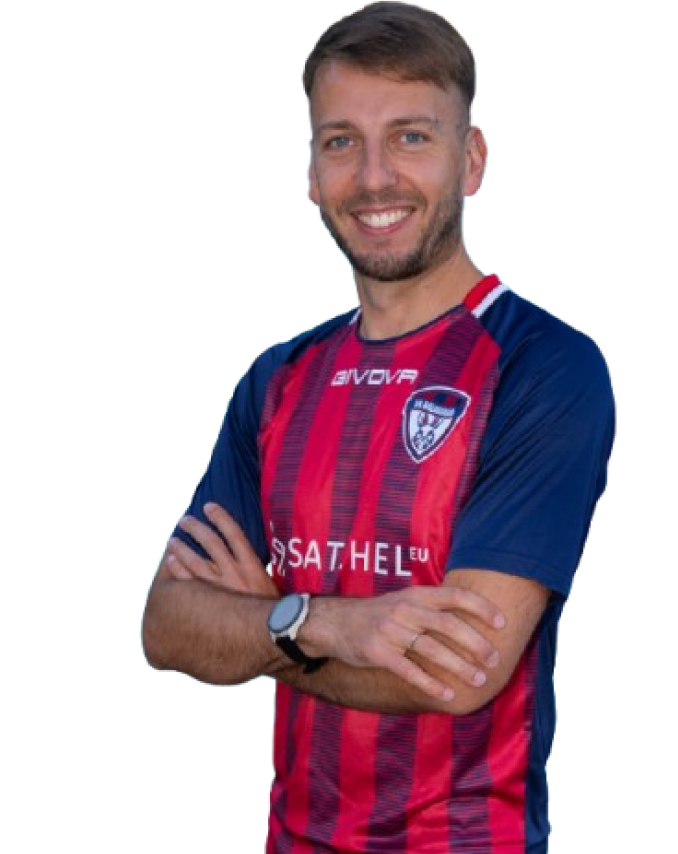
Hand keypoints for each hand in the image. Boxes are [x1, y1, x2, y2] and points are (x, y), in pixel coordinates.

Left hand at [165, 503, 279, 598]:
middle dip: (195, 528)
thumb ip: (251, 565)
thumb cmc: (270, 607)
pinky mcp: (212, 605)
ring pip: (196, 562)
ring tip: (171, 541)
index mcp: (252, 564)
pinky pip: (189, 584)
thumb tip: (239, 550)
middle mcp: (235, 573)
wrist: (274, 634)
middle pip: (211, 542)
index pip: (234, 532)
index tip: (208, 506)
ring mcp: (221, 589)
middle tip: (183, 520)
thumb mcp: (267, 581)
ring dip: (181, 548)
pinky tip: (171, 562)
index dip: (220, 517)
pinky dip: (178, 571)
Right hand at [302, 586, 505, 702]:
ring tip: (478, 680)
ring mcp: (390, 630)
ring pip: (431, 649)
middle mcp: (405, 609)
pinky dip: (430, 683)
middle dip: (475, 643)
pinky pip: (409, 670)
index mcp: (416, 594)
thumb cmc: (379, 614)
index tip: (502, 623)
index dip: (480, 607)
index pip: (454, 595)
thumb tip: (473, 619)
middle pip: (447, 624)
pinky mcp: (378, 652)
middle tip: (494, 660)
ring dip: (459, 666)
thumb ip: (433, 607)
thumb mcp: (404, 600)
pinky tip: (447, 694)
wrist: (335, 623)